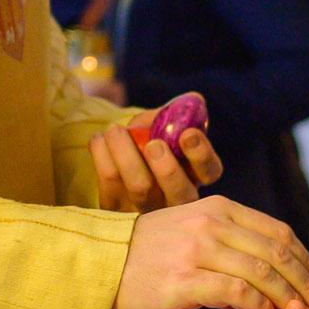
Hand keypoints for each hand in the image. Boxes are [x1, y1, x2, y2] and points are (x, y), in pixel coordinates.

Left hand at [90, 97, 221, 211]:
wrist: (119, 152)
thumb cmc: (150, 136)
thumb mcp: (166, 122)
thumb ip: (179, 111)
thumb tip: (193, 99)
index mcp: (197, 173)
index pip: (210, 170)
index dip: (201, 154)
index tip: (187, 133)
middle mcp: (177, 199)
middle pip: (179, 192)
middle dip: (167, 168)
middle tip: (153, 144)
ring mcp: (149, 208)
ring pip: (141, 189)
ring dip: (127, 156)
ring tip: (115, 131)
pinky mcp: (118, 209)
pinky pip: (110, 186)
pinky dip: (103, 158)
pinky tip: (98, 139)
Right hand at [113, 196, 308, 308]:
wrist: (98, 268)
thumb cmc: (145, 255)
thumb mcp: (189, 229)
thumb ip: (228, 237)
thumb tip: (266, 263)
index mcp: (217, 207)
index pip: (278, 231)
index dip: (305, 260)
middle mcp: (210, 222)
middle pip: (278, 253)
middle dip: (305, 284)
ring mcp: (198, 250)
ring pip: (264, 274)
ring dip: (289, 302)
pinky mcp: (185, 281)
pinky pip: (239, 295)